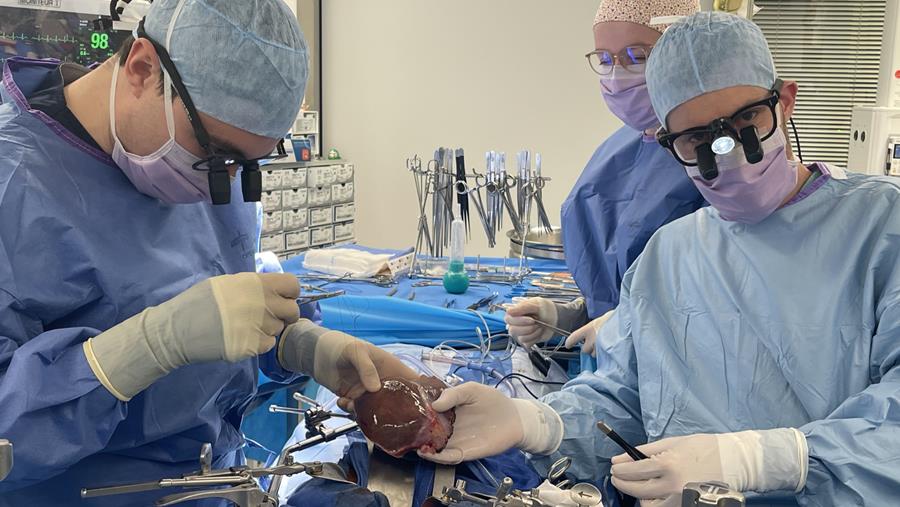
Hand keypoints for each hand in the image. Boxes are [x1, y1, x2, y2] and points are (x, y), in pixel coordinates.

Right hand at [85, 273, 300, 399]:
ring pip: (279, 329)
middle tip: (267, 317)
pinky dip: (259, 343)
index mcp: (256, 283)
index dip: (290, 293)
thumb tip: (269, 290)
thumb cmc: (198, 302)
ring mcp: (260, 326)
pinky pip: (267, 344)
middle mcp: (263, 303)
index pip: (293, 285)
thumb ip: (252, 286)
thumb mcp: (226, 283)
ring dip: (268, 329)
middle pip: (292, 311)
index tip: (281, 298)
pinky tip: (241, 338)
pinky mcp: (253, 347)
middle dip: (284, 315)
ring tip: (245, 327)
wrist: (178, 330)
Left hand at [317, 333, 419, 410]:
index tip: (422, 408)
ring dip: (368, 413)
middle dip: (394, 412)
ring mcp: (368, 392)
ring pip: (377, 410)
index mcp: (390, 367)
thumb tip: (376, 389)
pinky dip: (351, 411)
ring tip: (355, 404)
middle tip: (385, 417)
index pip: (412, 381)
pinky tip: (342, 400)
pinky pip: (358, 411)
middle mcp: (382, 381)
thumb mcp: (356, 351)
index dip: (420, 394)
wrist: (316, 353)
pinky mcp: (354, 399)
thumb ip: (366, 368)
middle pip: (397, 401)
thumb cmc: (340, 345)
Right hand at [417, 382, 562, 463]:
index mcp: (448, 411)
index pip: (428, 413)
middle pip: (428, 432)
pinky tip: (429, 453)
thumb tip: (434, 404)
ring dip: (425, 449)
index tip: (406, 412)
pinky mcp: (464, 452)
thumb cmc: (492, 401)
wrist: (514, 417)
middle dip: (417, 434)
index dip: (417, 414)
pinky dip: (438, 457)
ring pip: (435, 447)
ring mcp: (456, 440)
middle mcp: (448, 427)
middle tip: (406, 432)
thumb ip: (453, 394)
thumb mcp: (471, 390)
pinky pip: (449, 457)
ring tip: (415, 445)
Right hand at [504, 298, 558, 346]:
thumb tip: (509, 311)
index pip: (508, 319)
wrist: (555, 318)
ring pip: (521, 338)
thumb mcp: (535, 304)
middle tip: (537, 322)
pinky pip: (527, 343)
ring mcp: (519, 333)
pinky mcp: (525, 341)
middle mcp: (514, 323)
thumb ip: (523, 307)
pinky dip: (536, 338)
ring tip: (540, 326)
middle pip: (513, 330)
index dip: (520, 320)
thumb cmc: (544, 309)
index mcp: (514, 313)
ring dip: (534, 332)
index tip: (532, 319)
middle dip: (529, 327)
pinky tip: (539, 332)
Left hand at [564, 310, 613, 355]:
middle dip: (589, 348)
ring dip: (598, 352)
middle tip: (596, 342)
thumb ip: (595, 328)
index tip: (568, 345)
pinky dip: (606, 355)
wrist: (628, 320)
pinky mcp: (608, 352)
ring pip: (594, 355)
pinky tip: (610, 349)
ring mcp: (600, 347)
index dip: (570, 342)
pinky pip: (603, 357)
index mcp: (589, 328)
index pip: (574, 337)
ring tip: (607, 344)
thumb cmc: (616, 318)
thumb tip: (592, 333)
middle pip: (584, 350)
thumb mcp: (602, 320)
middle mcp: (592, 339)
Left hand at [610, 429, 807, 505]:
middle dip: (622, 482)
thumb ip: (644, 451)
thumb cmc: (703, 448)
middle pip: (635, 489)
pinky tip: (652, 492)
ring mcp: (679, 499)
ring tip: (638, 484)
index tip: (614, 466)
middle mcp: (672, 485)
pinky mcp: (686, 506)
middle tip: (618, 476)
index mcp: (668, 464)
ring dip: (638, 495)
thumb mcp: (672, 442)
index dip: (619, 469)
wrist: (733, 462)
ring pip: (647, 505)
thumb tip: (619, 458)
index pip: (633, 471)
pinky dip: (653, 502)